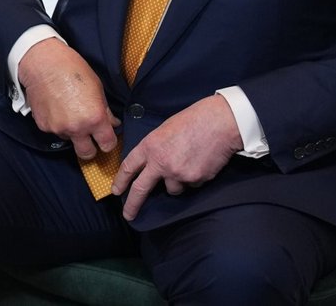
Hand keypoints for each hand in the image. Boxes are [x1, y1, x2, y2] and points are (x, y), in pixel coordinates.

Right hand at [18, 38, 119, 160]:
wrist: (43, 63)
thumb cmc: (73, 70)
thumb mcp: (97, 88)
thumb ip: (105, 110)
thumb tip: (112, 124)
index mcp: (95, 118)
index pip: (107, 144)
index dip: (108, 142)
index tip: (106, 138)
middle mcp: (77, 128)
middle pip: (87, 154)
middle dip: (90, 148)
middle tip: (89, 137)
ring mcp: (58, 128)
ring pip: (69, 140)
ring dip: (71, 132)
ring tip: (68, 111)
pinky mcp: (43, 125)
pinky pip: (54, 130)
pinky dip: (57, 123)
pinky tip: (56, 107)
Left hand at [113, 94, 241, 219]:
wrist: (219, 123)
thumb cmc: (192, 121)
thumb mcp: (164, 130)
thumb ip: (154, 148)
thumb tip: (150, 164)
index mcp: (149, 147)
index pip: (128, 167)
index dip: (120, 181)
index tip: (116, 191)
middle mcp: (160, 163)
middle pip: (141, 189)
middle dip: (132, 204)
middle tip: (128, 215)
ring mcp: (177, 173)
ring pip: (172, 189)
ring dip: (176, 182)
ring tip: (187, 163)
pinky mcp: (194, 180)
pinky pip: (191, 185)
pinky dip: (194, 178)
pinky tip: (201, 163)